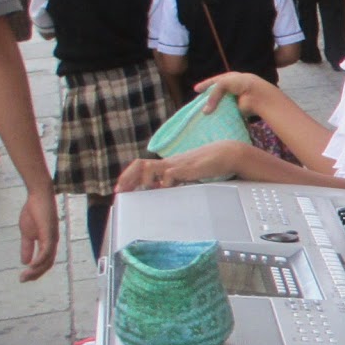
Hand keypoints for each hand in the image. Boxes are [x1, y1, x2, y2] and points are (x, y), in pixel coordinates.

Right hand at [17, 190, 58, 281]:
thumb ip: (27, 247)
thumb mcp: (27, 233)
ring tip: (25, 276)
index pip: (45, 262)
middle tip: (23, 280)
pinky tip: (31, 266)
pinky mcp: (50, 233)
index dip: (35, 271)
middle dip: (36, 274)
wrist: (38, 196)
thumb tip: (25, 262)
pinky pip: (47, 250)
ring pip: (48, 259)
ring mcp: (53, 238)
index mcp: (48, 243)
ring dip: (36, 270)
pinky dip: (40, 260)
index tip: (23, 278)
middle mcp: (53, 242)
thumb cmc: (34, 212)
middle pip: (47, 264)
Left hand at [116, 141, 249, 190]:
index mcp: (167, 165)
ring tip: (143, 190)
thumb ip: (175, 181)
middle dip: (127, 177)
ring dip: (143, 180)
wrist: (225, 154)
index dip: (128, 176)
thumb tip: (162, 190)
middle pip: (140, 165)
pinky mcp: (187, 168)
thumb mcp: (187, 175)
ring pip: (150, 168)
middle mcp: (168, 163)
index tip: (120, 189)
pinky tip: (165, 189)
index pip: (141, 166)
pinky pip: (169, 175)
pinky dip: (164, 184)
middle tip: (120, 190)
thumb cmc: (208, 165)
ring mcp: (177, 164)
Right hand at [194, 70, 274, 116]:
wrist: (256, 96)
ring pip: (221, 103)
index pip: (215, 81)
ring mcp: (235, 99)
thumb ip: (213, 95)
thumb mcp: (223, 83)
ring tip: (203, 112)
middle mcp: (233, 88)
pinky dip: (220, 114)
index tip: (196, 90)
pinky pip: (226, 112)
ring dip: (214, 107)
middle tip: (197, 103)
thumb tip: (205, 111)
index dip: (205, 85)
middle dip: (208, 97)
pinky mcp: (237, 109)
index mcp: (231, 78)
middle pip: (217, 93)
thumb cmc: (241, 84)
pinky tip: (212, 117)